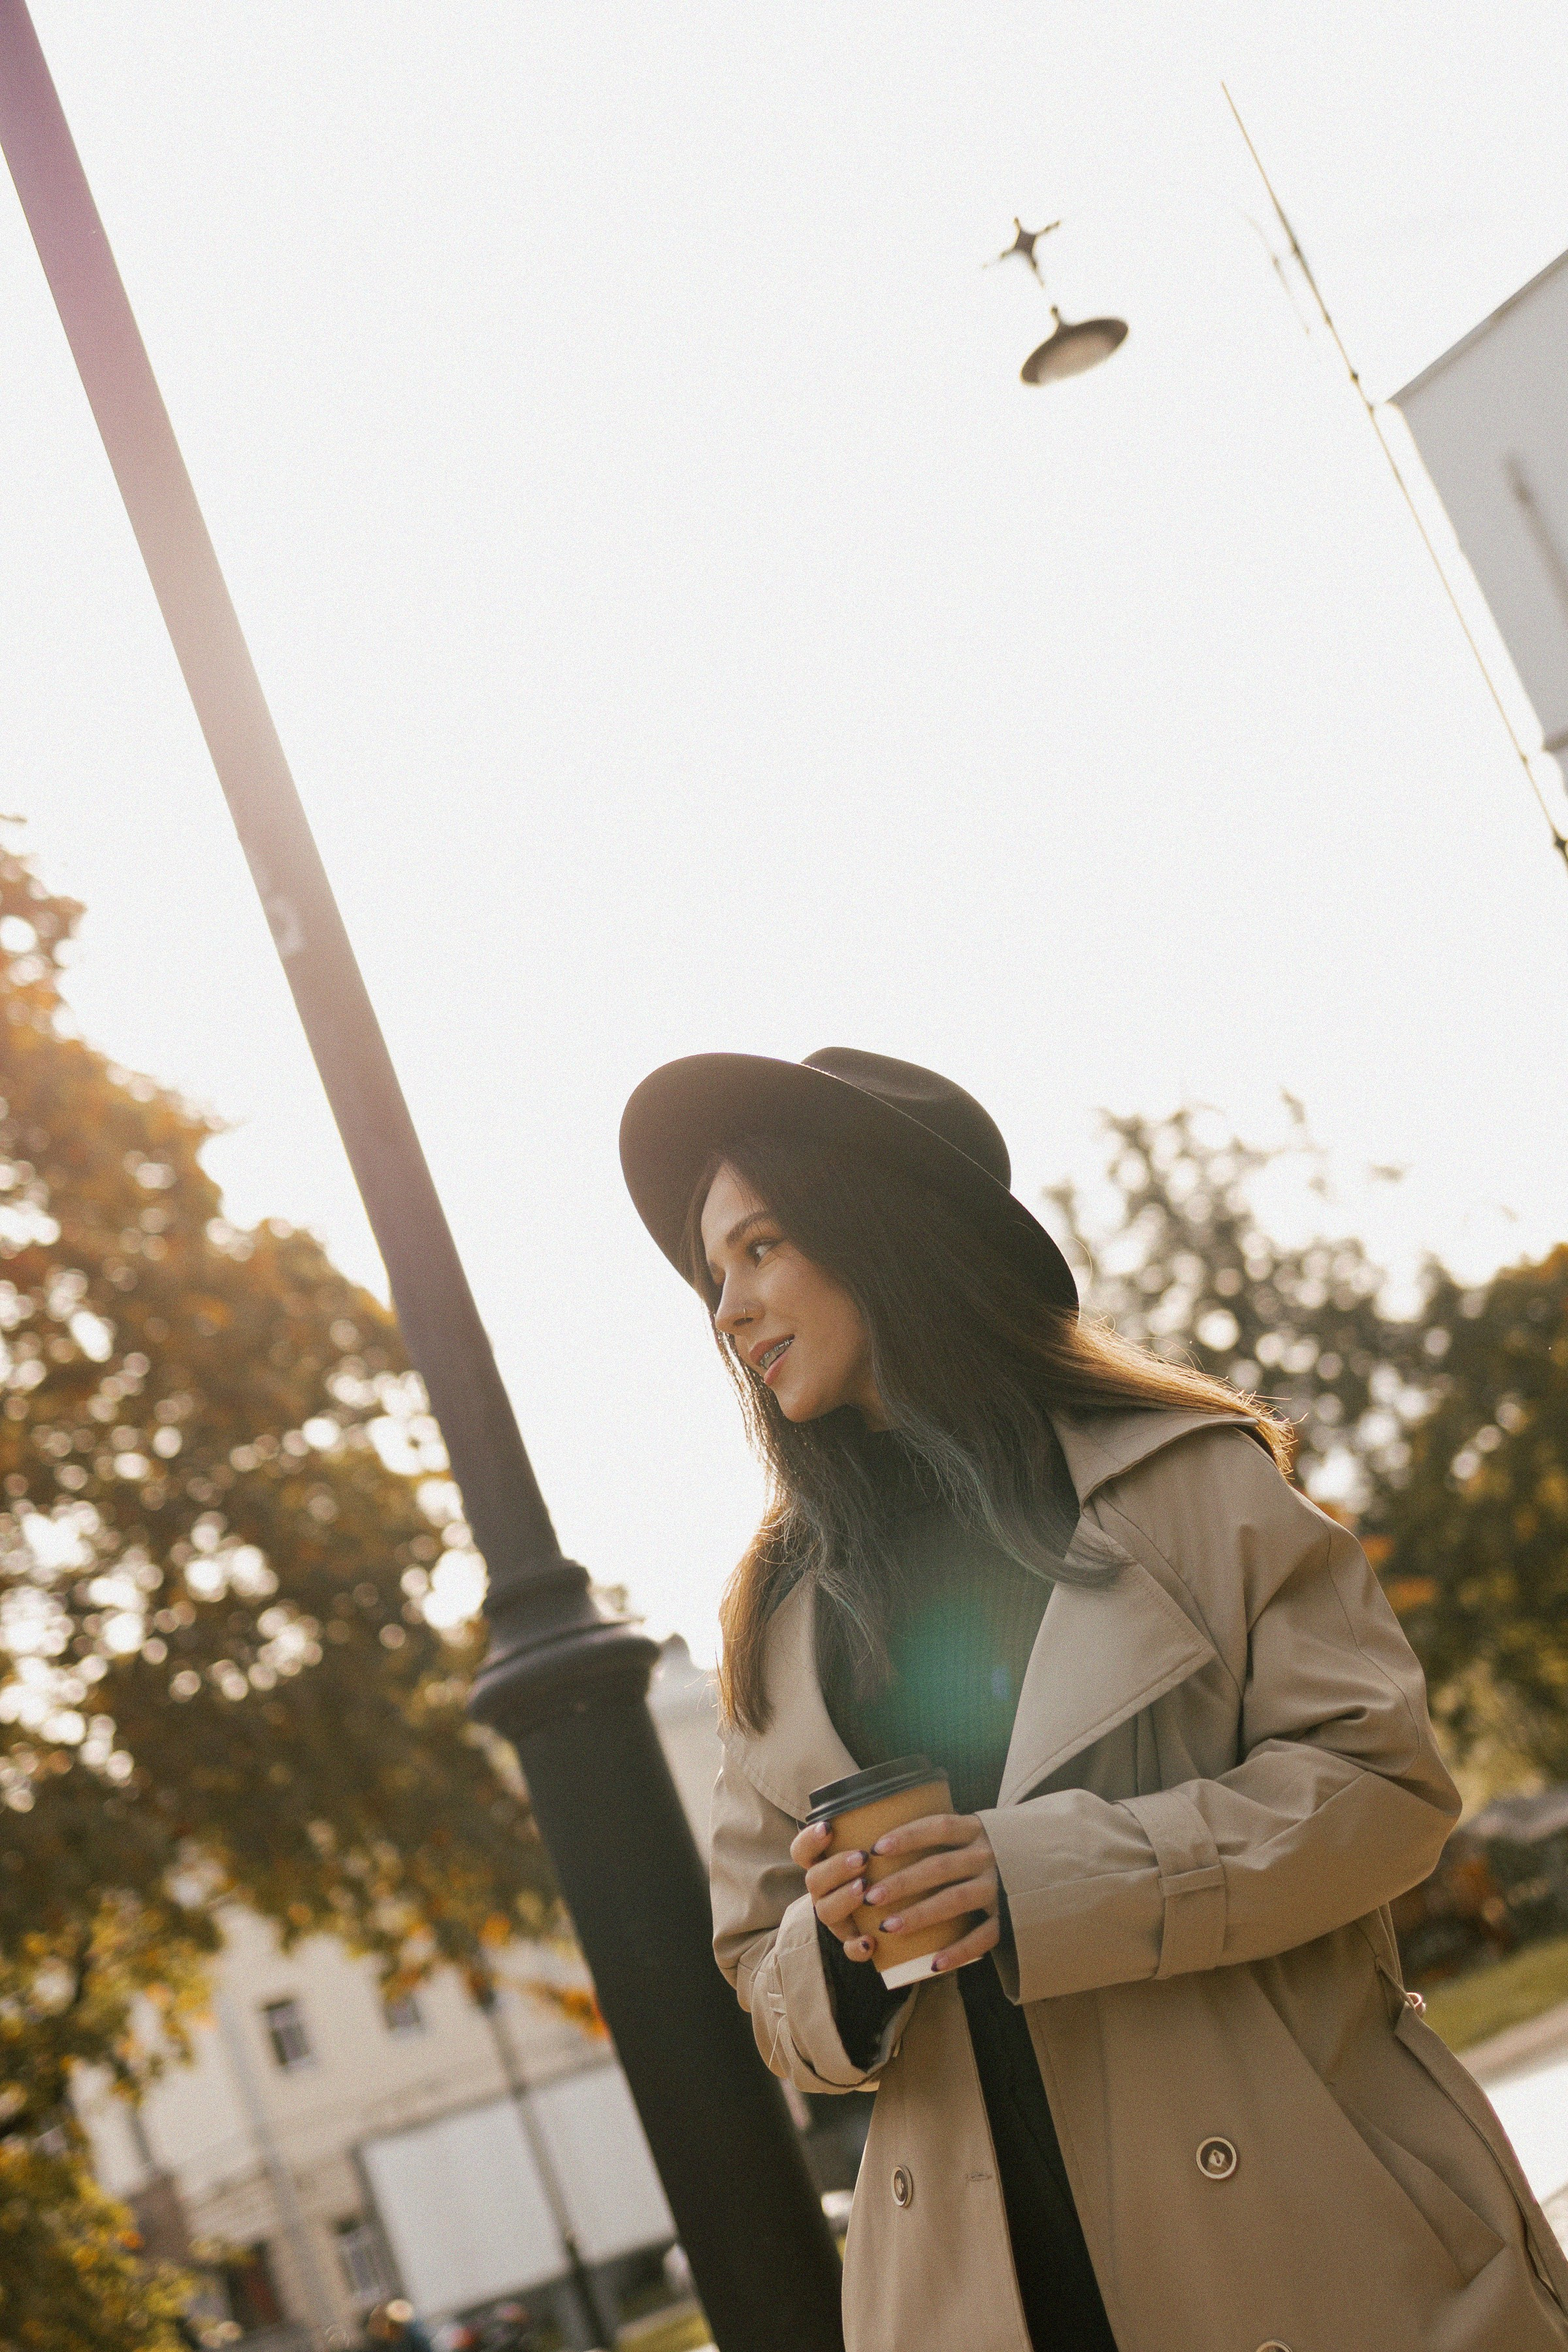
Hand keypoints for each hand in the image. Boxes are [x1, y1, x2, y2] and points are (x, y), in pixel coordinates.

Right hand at [790, 1819, 877, 1962]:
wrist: (885, 1912)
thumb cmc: (879, 1867)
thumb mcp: (872, 1846)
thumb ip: (875, 1828)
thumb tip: (902, 1795)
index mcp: (823, 1865)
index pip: (802, 1851)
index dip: (809, 1839)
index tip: (829, 1826)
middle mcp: (823, 1891)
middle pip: (814, 1880)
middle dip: (836, 1867)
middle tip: (862, 1858)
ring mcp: (835, 1918)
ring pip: (825, 1912)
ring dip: (843, 1899)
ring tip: (865, 1889)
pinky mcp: (851, 1942)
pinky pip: (846, 1949)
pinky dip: (856, 1947)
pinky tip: (871, 1942)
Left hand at [862, 1811, 999, 1973]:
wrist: (1050, 1866)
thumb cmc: (995, 1849)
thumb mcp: (976, 1832)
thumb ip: (945, 1835)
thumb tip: (888, 1844)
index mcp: (977, 1830)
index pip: (939, 1827)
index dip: (908, 1836)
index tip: (876, 1848)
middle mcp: (989, 1856)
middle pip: (940, 1867)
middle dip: (903, 1882)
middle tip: (871, 1896)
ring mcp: (1000, 1887)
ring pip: (956, 1900)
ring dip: (921, 1914)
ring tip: (888, 1927)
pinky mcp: (1010, 1917)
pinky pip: (983, 1937)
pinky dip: (958, 1951)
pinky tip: (933, 1964)